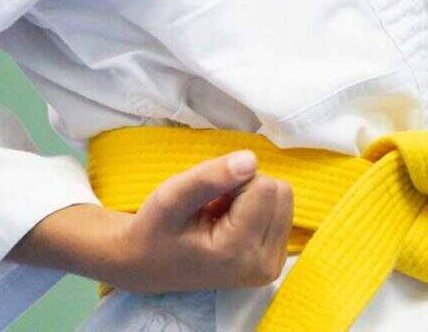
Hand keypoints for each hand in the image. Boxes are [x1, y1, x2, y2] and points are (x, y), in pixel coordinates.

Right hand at [12, 151, 294, 292]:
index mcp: (238, 252)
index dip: (234, 181)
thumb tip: (251, 160)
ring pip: (283, 199)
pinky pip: (281, 212)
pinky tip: (230, 225)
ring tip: (219, 216)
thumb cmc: (154, 229)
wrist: (145, 264)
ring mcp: (272, 267)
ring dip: (252, 198)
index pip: (264, 186)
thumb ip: (209, 178)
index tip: (207, 200)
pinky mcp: (276, 261)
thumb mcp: (170, 197)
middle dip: (246, 188)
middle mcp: (264, 266)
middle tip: (213, 207)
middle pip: (279, 192)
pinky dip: (257, 210)